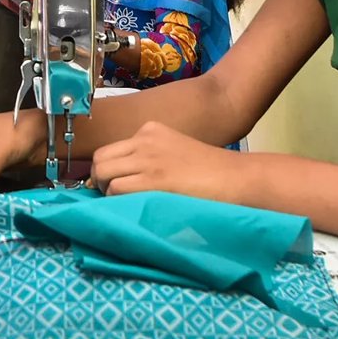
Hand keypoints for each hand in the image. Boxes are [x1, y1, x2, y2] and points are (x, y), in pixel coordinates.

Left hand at [89, 121, 246, 200]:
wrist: (237, 177)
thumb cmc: (210, 172)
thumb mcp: (174, 153)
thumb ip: (149, 159)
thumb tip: (115, 180)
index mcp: (150, 130)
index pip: (110, 149)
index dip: (107, 170)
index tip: (112, 185)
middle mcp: (144, 139)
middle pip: (100, 159)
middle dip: (100, 180)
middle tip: (112, 198)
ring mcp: (148, 157)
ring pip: (104, 174)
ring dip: (107, 192)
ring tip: (122, 205)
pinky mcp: (154, 179)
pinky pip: (117, 189)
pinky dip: (117, 202)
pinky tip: (134, 208)